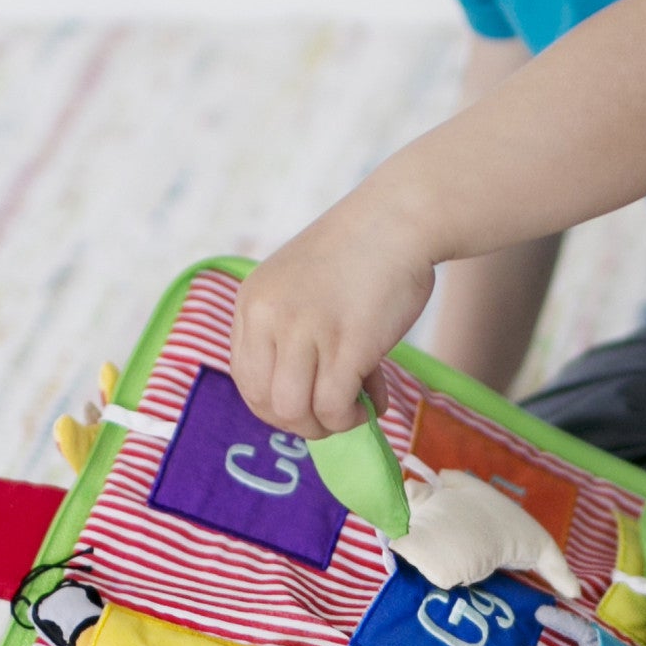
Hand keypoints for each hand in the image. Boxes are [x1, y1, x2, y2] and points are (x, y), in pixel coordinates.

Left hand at [231, 188, 436, 437]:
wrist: (399, 220)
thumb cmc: (362, 253)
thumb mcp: (303, 288)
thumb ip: (295, 333)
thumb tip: (312, 397)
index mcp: (251, 303)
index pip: (246, 379)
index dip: (277, 404)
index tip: (309, 404)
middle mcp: (268, 318)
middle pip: (264, 402)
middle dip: (299, 423)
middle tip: (333, 416)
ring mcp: (304, 331)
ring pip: (294, 412)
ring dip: (325, 426)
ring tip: (353, 411)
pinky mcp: (345, 345)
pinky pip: (334, 406)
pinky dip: (351, 417)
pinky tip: (372, 403)